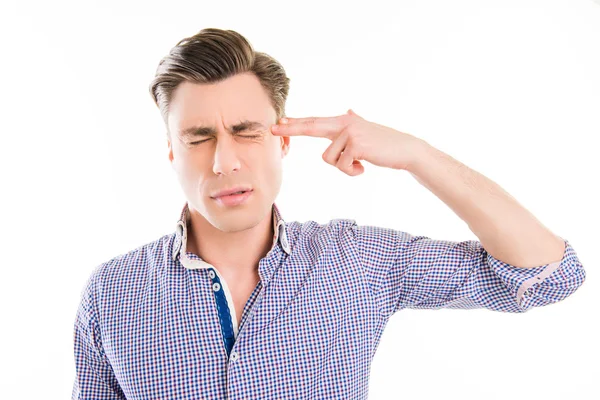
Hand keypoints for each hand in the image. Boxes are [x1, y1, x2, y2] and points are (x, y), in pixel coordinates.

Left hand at [270, 109, 424, 175]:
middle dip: (292, 129)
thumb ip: (354, 122)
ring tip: (361, 161)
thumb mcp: (366, 130)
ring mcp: (350, 132)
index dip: (296, 124)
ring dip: (344, 166)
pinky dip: (353, 171)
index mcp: (344, 122)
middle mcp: (345, 123)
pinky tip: (366, 165)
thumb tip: (348, 110)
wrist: (405, 150)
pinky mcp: (356, 144)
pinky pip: (343, 165)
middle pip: (312, 127)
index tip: (278, 123)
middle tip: (273, 128)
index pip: (315, 123)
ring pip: (330, 159)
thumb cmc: (384, 144)